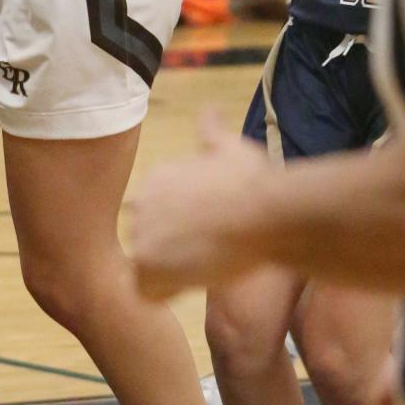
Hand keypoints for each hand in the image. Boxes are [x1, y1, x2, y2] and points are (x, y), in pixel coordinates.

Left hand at [130, 115, 270, 298]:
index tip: (210, 229)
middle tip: (209, 249)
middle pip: (149, 238)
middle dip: (171, 249)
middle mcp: (141, 201)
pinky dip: (167, 293)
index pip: (156, 212)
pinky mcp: (146, 264)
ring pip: (146, 265)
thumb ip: (212, 134)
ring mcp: (140, 232)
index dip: (183, 227)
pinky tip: (194, 281)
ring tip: (205, 265)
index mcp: (158, 177)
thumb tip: (210, 111)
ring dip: (171, 271)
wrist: (263, 213)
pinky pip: (146, 292)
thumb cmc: (254, 182)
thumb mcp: (231, 148)